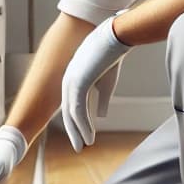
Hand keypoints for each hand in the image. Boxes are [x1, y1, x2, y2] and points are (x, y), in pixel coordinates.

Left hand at [61, 13, 131, 151]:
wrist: (116, 36)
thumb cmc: (112, 55)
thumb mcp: (107, 82)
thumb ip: (102, 99)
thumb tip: (101, 116)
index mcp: (74, 78)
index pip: (71, 104)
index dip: (76, 122)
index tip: (82, 137)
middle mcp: (68, 80)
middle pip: (68, 111)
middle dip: (73, 131)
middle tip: (79, 147)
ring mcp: (71, 81)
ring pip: (71, 113)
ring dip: (78, 131)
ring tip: (85, 145)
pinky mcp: (78, 83)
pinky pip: (78, 110)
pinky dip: (84, 125)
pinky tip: (89, 136)